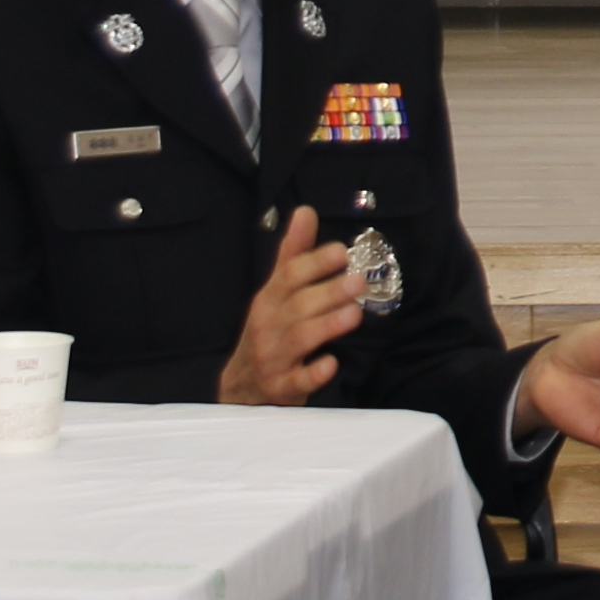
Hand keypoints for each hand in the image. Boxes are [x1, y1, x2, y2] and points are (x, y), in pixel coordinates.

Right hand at [220, 208, 366, 406]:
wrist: (242, 388)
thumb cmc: (268, 332)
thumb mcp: (276, 292)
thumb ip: (293, 254)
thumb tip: (306, 211)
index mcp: (270, 299)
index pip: (289, 276)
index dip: (314, 263)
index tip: (342, 252)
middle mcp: (269, 326)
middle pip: (297, 306)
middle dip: (327, 293)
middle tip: (357, 283)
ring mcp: (273, 358)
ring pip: (298, 339)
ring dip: (326, 325)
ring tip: (353, 315)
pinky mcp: (282, 387)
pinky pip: (297, 380)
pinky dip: (314, 372)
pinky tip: (331, 363)